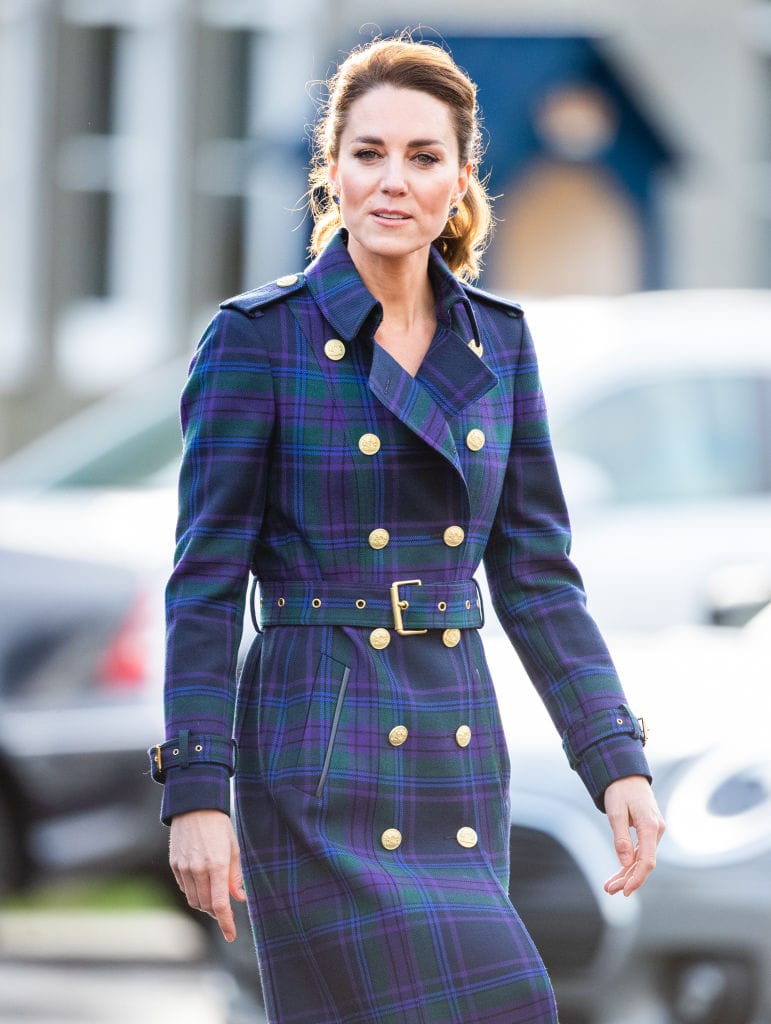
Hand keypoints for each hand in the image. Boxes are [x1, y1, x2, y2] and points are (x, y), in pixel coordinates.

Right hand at [169, 809, 246, 940]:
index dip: (226, 922)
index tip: (231, 934)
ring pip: (193, 900)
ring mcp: (184, 868)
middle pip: (205, 906)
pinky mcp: (174, 865)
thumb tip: (240, 898)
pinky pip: (184, 888)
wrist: (195, 805)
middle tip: (225, 911)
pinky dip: (193, 892)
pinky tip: (201, 884)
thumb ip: (236, 875)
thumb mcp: (234, 847)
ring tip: (214, 898)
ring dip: (204, 905)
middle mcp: (198, 869)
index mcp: (216, 865)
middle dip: (216, 913)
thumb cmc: (219, 825)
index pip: (219, 904)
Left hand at [602, 775, 665, 896]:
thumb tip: (626, 863)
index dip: (637, 878)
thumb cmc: (620, 790)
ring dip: (627, 873)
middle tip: (609, 890)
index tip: (625, 891)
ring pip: (642, 859)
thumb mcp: (616, 813)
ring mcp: (654, 831)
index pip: (647, 860)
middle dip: (628, 879)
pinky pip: (641, 851)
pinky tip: (619, 873)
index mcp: (650, 826)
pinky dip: (630, 862)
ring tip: (609, 886)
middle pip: (645, 863)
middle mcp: (656, 830)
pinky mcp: (648, 831)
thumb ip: (621, 838)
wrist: (627, 773)